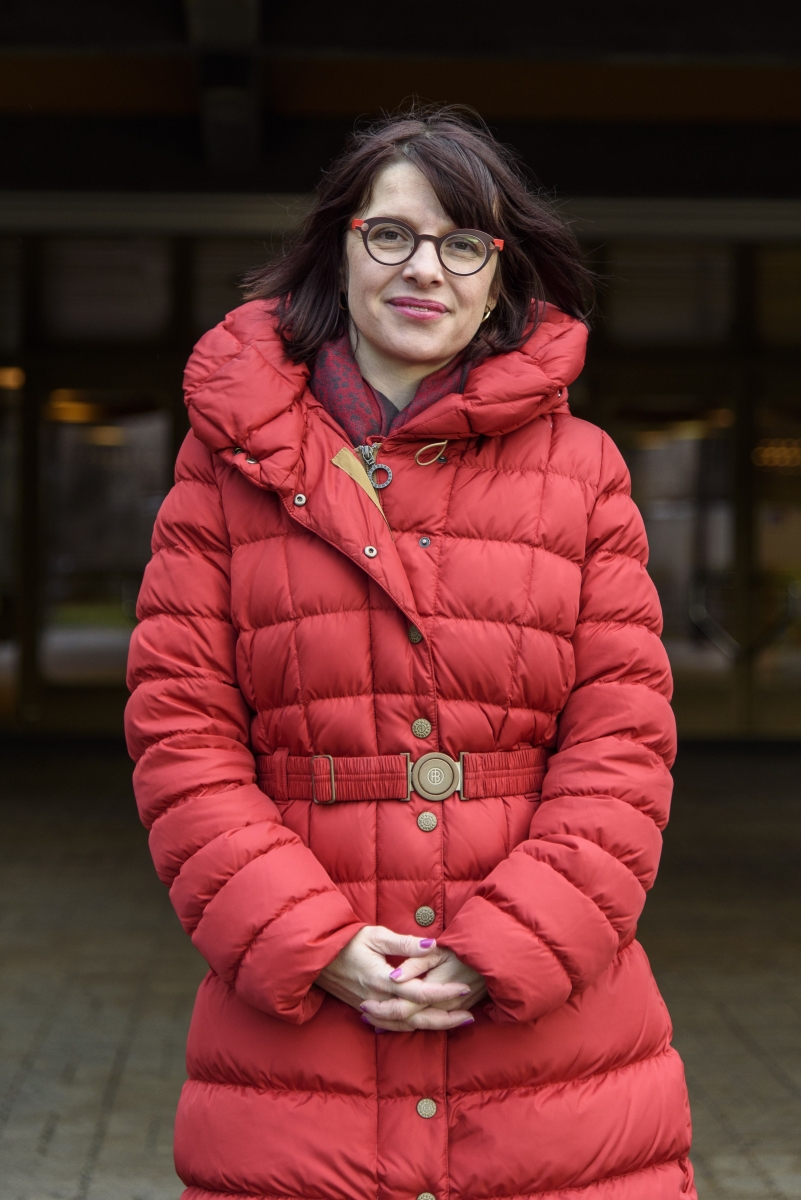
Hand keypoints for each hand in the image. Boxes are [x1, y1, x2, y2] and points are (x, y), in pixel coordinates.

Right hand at [316, 926, 477, 1030]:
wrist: (315, 958)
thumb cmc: (346, 941)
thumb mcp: (376, 935)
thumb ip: (405, 943)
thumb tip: (433, 945)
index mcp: (381, 979)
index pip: (419, 991)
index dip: (443, 992)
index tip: (465, 988)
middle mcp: (377, 999)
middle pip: (416, 1016)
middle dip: (445, 1017)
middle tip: (470, 1014)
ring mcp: (370, 1008)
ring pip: (406, 1025)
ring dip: (432, 1025)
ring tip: (455, 1021)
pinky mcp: (365, 1010)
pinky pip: (392, 1026)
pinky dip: (411, 1027)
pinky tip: (425, 1024)